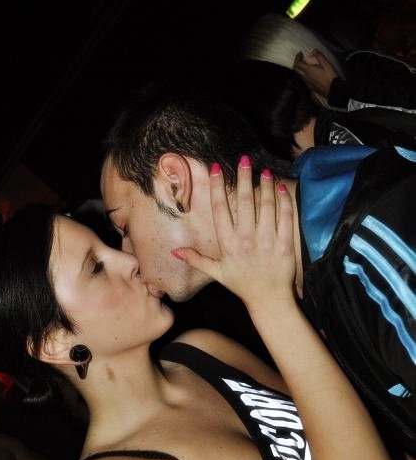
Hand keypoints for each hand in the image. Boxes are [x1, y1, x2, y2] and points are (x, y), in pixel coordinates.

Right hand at [172, 159, 295, 314]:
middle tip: (244, 160)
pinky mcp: (284, 244)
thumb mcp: (216, 273)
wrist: (269, 299)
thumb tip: (175, 251)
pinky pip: (284, 217)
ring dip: (264, 186)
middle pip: (244, 202)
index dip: (217, 187)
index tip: (216, 169)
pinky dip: (283, 201)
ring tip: (262, 171)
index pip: (220, 209)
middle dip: (243, 178)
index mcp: (227, 244)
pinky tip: (280, 188)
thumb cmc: (242, 285)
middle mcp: (246, 239)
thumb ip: (196, 259)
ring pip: (265, 206)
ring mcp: (266, 240)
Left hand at [294, 49, 337, 98]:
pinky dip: (307, 75)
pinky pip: (306, 80)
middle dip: (299, 64)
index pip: (297, 64)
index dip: (297, 58)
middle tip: (303, 59)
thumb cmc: (330, 77)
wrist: (334, 90)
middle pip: (297, 70)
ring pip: (301, 76)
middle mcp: (306, 78)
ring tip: (309, 66)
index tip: (300, 54)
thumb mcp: (326, 64)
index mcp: (308, 71)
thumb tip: (314, 51)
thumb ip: (319, 56)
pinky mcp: (311, 88)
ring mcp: (308, 84)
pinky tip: (313, 74)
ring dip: (303, 70)